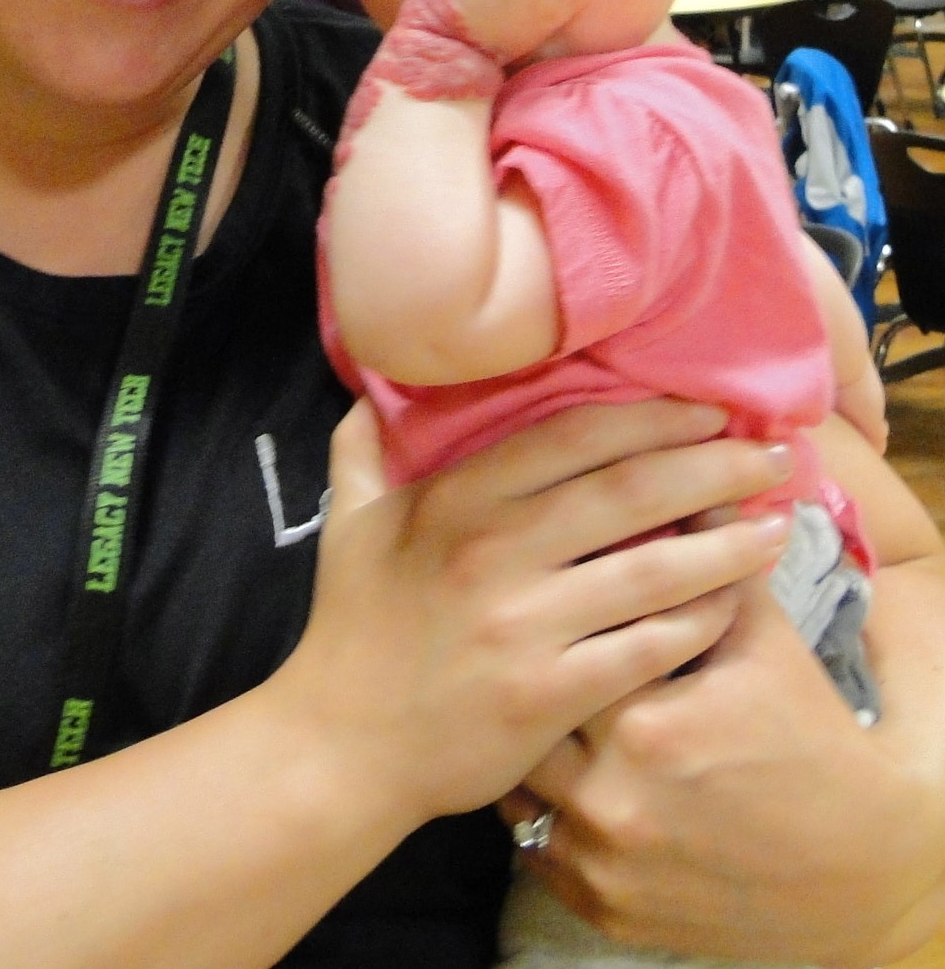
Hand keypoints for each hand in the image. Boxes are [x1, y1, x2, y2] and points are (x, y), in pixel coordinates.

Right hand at [275, 399, 795, 836]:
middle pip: (632, 492)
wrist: (344, 745)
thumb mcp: (349, 521)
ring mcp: (528, 624)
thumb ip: (364, 447)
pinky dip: (701, 622)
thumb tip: (375, 390)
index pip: (573, 437)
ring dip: (728, 545)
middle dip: (714, 468)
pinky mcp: (554, 693)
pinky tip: (734, 605)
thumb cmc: (352, 624)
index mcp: (457, 500)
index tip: (707, 410)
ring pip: (654, 570)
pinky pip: (650, 647)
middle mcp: (497, 551)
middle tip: (772, 456)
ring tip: (779, 529)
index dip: (651, 417)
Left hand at [504, 575, 944, 965]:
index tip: (546, 578)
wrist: (863, 871)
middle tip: (516, 629)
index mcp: (648, 728)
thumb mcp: (762, 642)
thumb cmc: (810, 737)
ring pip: (515, 776)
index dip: (554, 605)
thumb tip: (667, 473)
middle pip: (527, 709)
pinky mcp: (595, 905)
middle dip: (526, 667)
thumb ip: (706, 557)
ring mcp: (598, 862)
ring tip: (518, 684)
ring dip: (517, 733)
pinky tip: (535, 752)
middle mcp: (612, 803)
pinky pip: (526, 838)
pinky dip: (529, 797)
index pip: (563, 639)